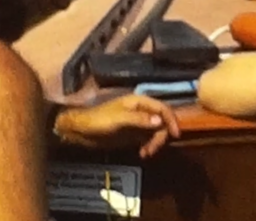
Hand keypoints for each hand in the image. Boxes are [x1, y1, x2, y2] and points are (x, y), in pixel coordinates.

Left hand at [55, 95, 180, 158]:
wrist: (81, 131)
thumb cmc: (98, 120)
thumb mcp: (118, 119)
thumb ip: (139, 119)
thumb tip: (159, 121)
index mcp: (139, 102)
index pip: (162, 108)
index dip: (171, 120)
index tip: (175, 134)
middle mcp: (141, 111)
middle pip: (161, 122)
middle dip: (161, 136)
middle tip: (152, 150)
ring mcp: (138, 123)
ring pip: (156, 132)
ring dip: (155, 143)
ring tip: (145, 153)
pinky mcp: (133, 134)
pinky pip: (148, 139)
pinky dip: (149, 146)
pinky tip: (142, 153)